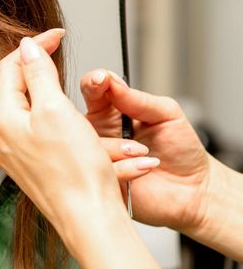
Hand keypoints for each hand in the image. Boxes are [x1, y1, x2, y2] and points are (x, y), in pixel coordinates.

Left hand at [0, 34, 165, 268]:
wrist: (85, 215)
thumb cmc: (74, 170)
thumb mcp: (56, 110)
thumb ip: (37, 74)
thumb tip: (26, 47)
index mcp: (0, 117)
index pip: (8, 67)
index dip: (33, 46)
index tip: (56, 35)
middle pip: (1, 84)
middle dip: (23, 62)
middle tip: (47, 48)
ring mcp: (8, 149)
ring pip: (7, 104)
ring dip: (26, 83)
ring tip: (45, 70)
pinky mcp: (22, 161)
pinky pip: (18, 124)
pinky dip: (31, 106)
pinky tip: (45, 105)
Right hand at [80, 69, 209, 230]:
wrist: (193, 189)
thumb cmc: (180, 150)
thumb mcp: (166, 114)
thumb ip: (138, 99)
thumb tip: (113, 83)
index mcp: (111, 111)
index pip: (92, 89)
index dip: (93, 82)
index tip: (100, 79)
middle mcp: (97, 132)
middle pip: (75, 115)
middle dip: (93, 115)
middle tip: (113, 115)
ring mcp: (96, 156)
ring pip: (87, 145)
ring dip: (119, 148)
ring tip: (144, 153)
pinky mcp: (98, 180)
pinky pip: (98, 171)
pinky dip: (124, 168)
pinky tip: (143, 169)